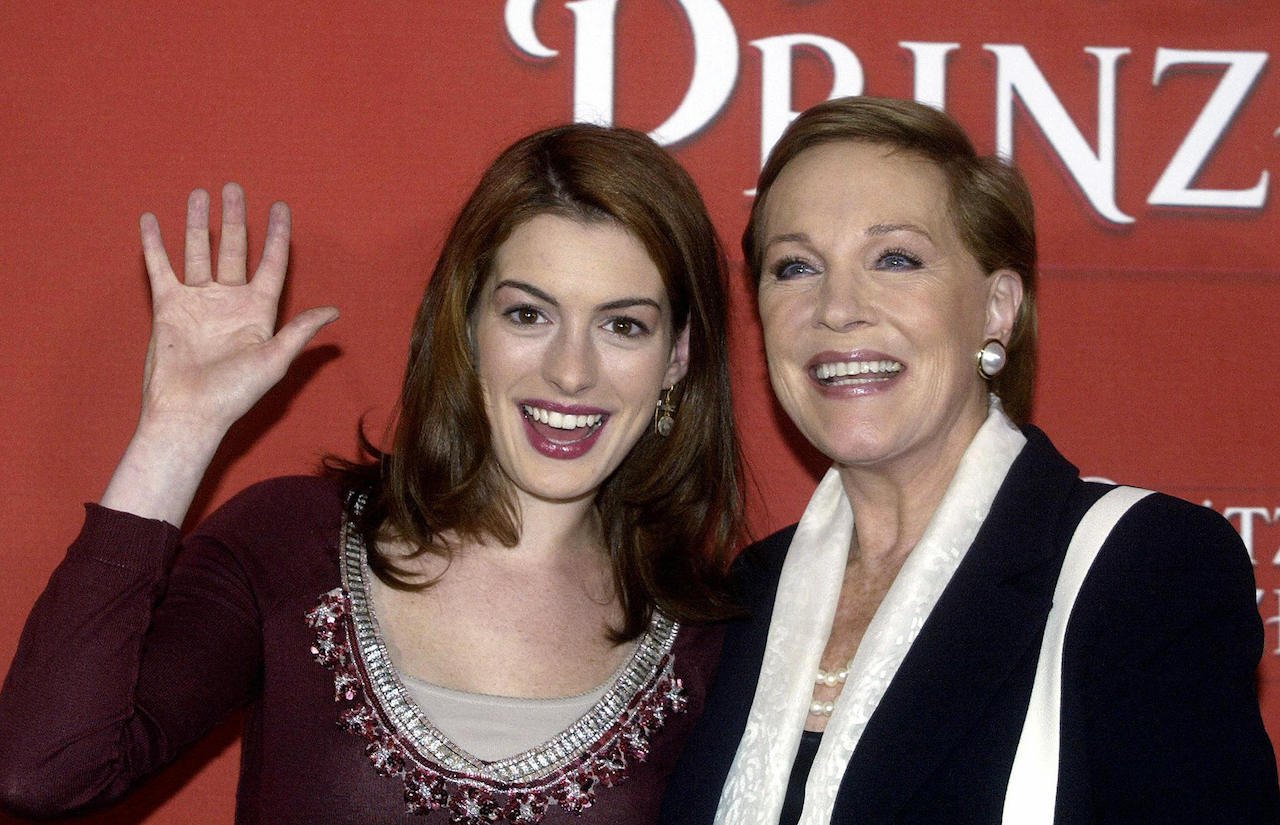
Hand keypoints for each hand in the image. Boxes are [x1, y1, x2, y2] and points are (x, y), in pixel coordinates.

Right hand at [101, 183, 337, 523]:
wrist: (189, 411)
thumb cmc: (235, 392)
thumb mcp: (275, 359)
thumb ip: (300, 330)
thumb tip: (334, 310)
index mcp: (259, 311)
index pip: (273, 264)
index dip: (278, 236)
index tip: (281, 207)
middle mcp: (229, 301)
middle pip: (234, 249)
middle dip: (235, 218)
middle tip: (234, 187)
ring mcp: (198, 302)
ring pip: (198, 251)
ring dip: (197, 223)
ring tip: (200, 193)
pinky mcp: (169, 307)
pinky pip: (161, 268)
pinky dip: (155, 244)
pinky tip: (151, 219)